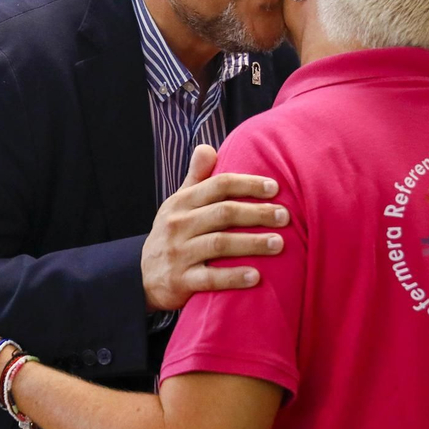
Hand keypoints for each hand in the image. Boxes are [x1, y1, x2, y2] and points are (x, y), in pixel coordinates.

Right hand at [141, 144, 286, 311]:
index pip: (218, 186)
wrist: (143, 278)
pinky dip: (234, 277)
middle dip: (257, 213)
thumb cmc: (172, 235)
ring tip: (279, 243)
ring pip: (220, 244)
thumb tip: (207, 148)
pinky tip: (257, 277)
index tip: (274, 188)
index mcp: (181, 203)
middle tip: (284, 216)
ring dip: (252, 243)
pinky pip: (211, 278)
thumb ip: (195, 179)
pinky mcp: (180, 281)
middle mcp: (178, 225)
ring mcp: (178, 253)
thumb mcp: (177, 206)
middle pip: (223, 213)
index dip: (248, 184)